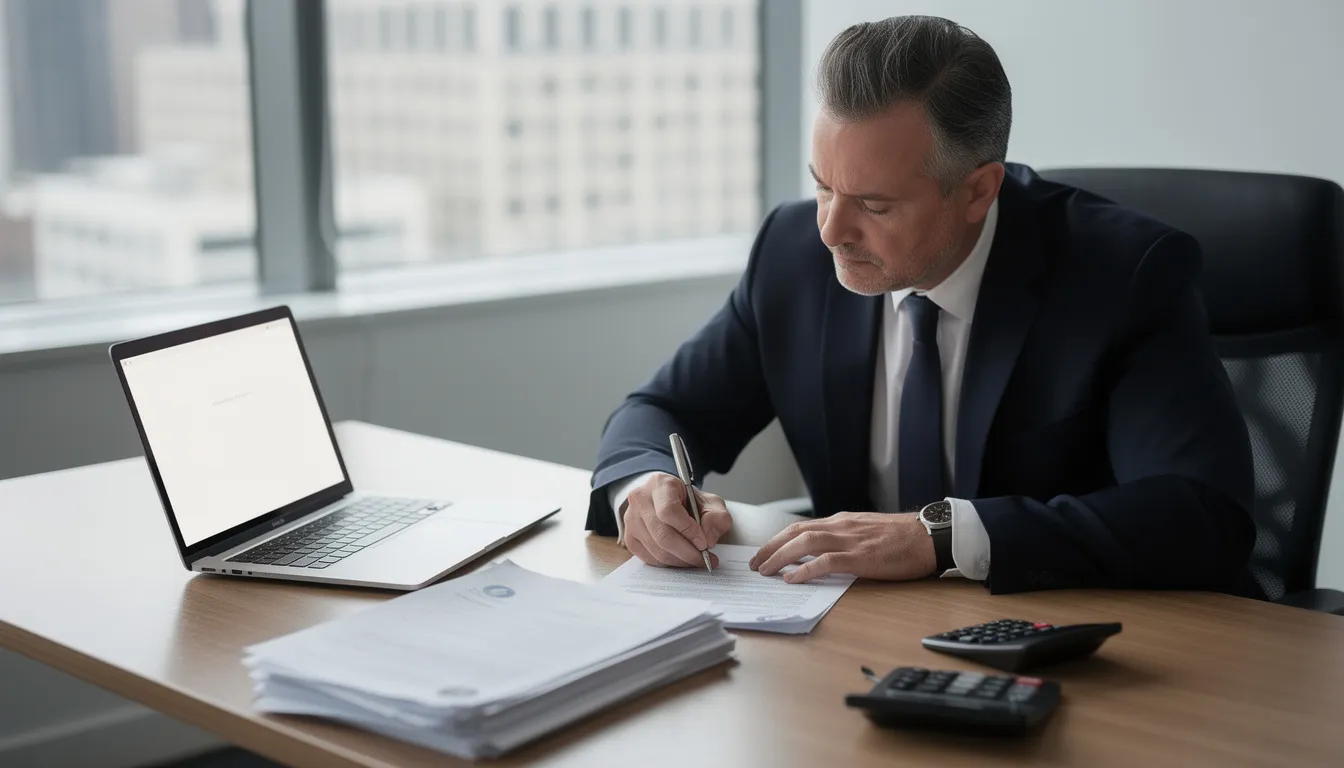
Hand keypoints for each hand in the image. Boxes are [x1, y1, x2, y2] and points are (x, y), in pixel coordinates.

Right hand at [622, 473, 732, 567]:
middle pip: (662, 534)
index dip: (687, 530)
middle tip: (706, 559)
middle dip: (687, 552)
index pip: (669, 511)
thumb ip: (717, 517)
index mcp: (660, 484)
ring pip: (656, 550)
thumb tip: (708, 539)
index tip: (704, 543)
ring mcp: (631, 520)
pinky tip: (681, 560)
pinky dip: (669, 563)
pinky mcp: (630, 538)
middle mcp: (640, 500)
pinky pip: (649, 558)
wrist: (668, 501)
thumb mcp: (710, 503)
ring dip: (680, 561)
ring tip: (697, 561)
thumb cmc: (688, 501)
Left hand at [749, 512, 935, 582]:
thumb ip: (845, 538)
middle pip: (795, 532)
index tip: (764, 552)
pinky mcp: (860, 557)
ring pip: (804, 543)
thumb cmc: (902, 538)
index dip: (778, 539)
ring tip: (765, 571)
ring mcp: (849, 540)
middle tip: (755, 564)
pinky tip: (792, 579)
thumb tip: (823, 553)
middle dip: (771, 548)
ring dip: (780, 557)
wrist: (928, 536)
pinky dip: (805, 570)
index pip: (801, 527)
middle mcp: (840, 526)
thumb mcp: (866, 530)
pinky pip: (826, 561)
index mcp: (841, 521)